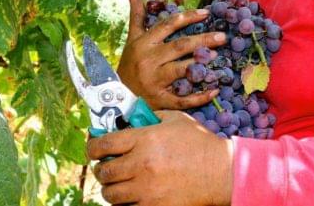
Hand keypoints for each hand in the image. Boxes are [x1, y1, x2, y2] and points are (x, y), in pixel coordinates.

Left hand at [88, 111, 232, 205]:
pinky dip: (125, 204)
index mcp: (144, 139)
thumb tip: (130, 120)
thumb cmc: (200, 144)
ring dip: (111, 188)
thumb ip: (151, 117)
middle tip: (106, 168)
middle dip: (101, 169)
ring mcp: (147, 188)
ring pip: (111, 194)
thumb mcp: (176, 120)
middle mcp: (141, 164)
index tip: (94, 150)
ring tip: (118, 184)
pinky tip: (132, 197)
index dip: (92, 147)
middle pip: (103, 171)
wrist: (221, 172)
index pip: (103, 144)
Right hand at [117, 0, 225, 109]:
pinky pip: (182, 99)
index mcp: (144, 44)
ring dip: (199, 63)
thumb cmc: (129, 64)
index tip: (206, 13)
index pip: (168, 26)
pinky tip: (214, 90)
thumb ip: (137, 17)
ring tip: (217, 56)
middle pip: (179, 46)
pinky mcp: (161, 100)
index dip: (188, 17)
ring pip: (180, 70)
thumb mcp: (132, 40)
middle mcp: (149, 60)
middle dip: (202, 40)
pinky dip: (199, 97)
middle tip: (222, 36)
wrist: (117, 96)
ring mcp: (155, 81)